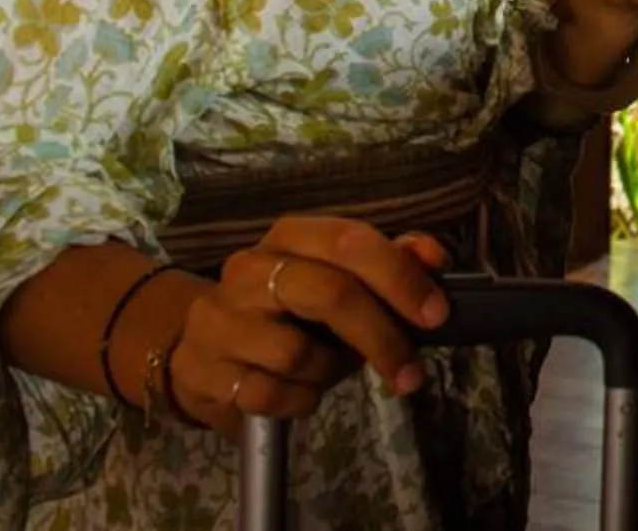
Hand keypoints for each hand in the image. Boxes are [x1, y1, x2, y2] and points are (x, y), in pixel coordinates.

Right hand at [167, 219, 451, 428]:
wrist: (205, 350)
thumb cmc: (287, 313)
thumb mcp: (338, 282)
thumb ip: (388, 264)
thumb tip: (432, 256)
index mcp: (289, 236)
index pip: (349, 241)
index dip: (399, 276)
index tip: (436, 314)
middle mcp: (247, 268)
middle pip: (329, 294)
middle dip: (381, 337)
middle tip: (410, 373)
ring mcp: (219, 319)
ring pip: (297, 354)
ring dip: (329, 372)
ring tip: (327, 370)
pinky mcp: (202, 370)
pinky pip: (270, 395)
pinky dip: (299, 401)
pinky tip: (297, 391)